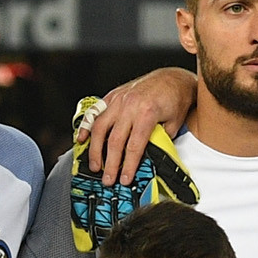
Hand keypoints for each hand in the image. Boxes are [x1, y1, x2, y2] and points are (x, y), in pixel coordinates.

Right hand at [77, 70, 199, 192]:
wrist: (173, 78)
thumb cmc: (176, 100)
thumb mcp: (174, 124)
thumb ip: (159, 140)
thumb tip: (148, 159)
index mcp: (147, 113)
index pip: (134, 146)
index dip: (128, 165)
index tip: (124, 179)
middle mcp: (130, 105)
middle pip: (114, 140)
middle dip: (110, 164)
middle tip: (108, 179)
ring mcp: (119, 99)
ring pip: (100, 127)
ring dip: (95, 149)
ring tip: (95, 165)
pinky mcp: (113, 95)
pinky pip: (95, 112)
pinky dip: (86, 125)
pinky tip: (82, 139)